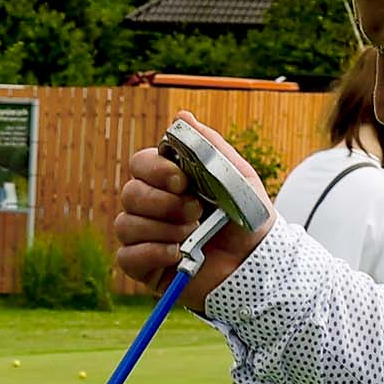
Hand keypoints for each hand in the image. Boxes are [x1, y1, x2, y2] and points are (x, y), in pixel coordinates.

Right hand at [110, 119, 268, 305]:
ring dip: (162, 229)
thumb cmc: (248, 222)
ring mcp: (146, 237)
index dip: (155, 170)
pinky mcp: (145, 267)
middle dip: (163, 203)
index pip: (141, 164)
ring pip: (126, 224)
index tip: (182, 181)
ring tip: (191, 237)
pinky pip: (127, 256)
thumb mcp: (237, 178)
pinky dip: (151, 253)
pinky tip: (176, 255)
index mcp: (170, 182)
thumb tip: (182, 116)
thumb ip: (210, 147)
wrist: (256, 267)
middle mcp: (153, 207)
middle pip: (130, 193)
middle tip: (195, 212)